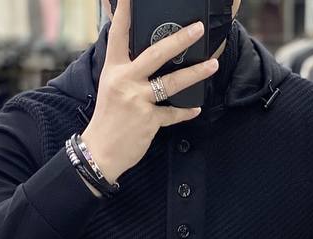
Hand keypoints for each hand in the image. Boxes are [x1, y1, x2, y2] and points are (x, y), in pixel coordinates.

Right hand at [80, 0, 219, 183]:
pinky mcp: (149, 120)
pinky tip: (195, 108)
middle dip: (179, 40)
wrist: (100, 151)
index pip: (119, 34)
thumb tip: (141, 54)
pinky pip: (173, 113)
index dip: (124, 12)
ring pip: (171, 83)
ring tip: (212, 65)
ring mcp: (138, 100)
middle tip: (197, 29)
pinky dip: (185, 111)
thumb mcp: (110, 87)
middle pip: (156, 54)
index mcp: (114, 70)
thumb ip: (126, 69)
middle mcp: (125, 81)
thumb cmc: (107, 119)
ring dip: (195, 73)